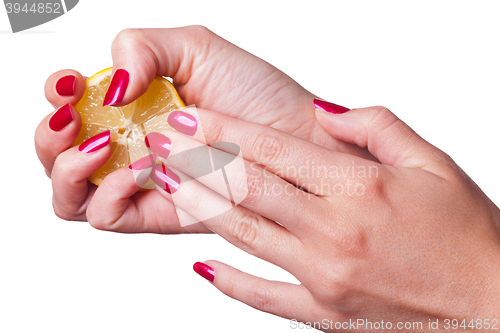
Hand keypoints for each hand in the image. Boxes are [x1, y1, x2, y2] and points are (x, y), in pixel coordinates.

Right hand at [35, 26, 370, 232]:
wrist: (296, 137)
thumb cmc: (256, 94)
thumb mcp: (195, 49)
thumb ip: (141, 48)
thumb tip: (108, 85)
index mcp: (132, 106)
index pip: (72, 106)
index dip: (57, 95)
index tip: (69, 84)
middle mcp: (130, 145)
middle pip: (58, 155)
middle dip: (50, 137)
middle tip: (72, 118)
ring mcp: (142, 182)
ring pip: (71, 194)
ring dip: (69, 168)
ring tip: (103, 143)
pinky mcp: (160, 212)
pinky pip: (108, 216)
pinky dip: (109, 193)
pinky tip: (137, 168)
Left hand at [146, 105, 499, 328]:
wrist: (492, 305)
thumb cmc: (468, 234)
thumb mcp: (433, 162)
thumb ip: (375, 126)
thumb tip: (322, 114)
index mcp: (361, 189)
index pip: (274, 150)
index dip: (225, 130)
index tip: (192, 117)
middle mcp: (335, 233)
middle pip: (248, 188)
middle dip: (199, 160)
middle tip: (163, 142)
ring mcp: (324, 278)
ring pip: (244, 235)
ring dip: (200, 206)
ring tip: (169, 182)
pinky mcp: (323, 313)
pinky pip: (261, 296)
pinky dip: (228, 279)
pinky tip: (200, 262)